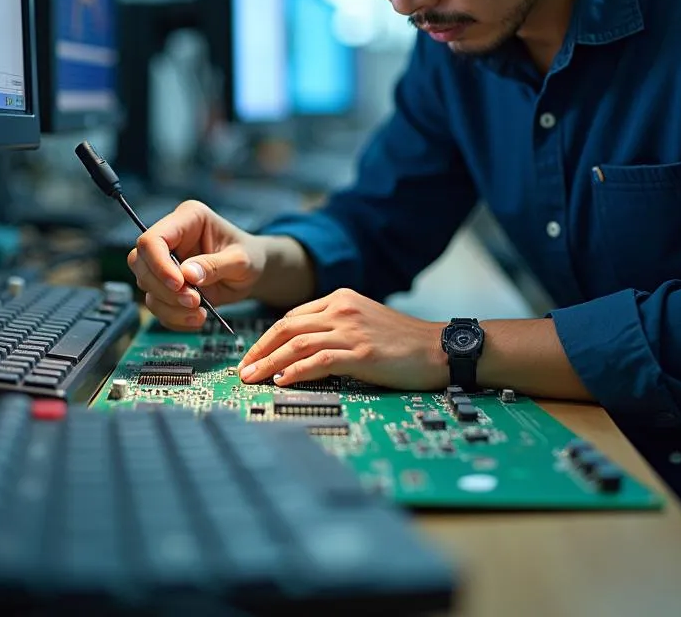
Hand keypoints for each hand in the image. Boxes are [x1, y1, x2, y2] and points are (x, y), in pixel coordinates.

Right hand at [127, 200, 264, 330]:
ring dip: (169, 305)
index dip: (159, 264)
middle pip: (141, 262)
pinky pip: (156, 304)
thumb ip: (216, 265)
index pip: (153, 238)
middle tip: (194, 301)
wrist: (253, 273)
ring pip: (145, 286)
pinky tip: (196, 318)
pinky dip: (173, 317)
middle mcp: (171, 238)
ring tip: (200, 312)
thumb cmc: (250, 256)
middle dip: (164, 288)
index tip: (179, 284)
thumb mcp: (241, 260)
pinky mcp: (166, 284)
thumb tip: (187, 275)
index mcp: (188, 219)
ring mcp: (165, 262)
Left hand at [237, 288, 448, 389]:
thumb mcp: (364, 322)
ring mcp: (351, 330)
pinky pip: (317, 361)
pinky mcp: (361, 353)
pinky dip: (294, 371)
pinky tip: (280, 381)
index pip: (292, 317)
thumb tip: (300, 349)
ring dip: (268, 363)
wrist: (438, 348)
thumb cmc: (403, 341)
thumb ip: (335, 327)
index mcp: (340, 299)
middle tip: (242, 369)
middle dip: (259, 350)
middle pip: (287, 328)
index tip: (252, 355)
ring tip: (251, 379)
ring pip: (296, 345)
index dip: (267, 338)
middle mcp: (341, 310)